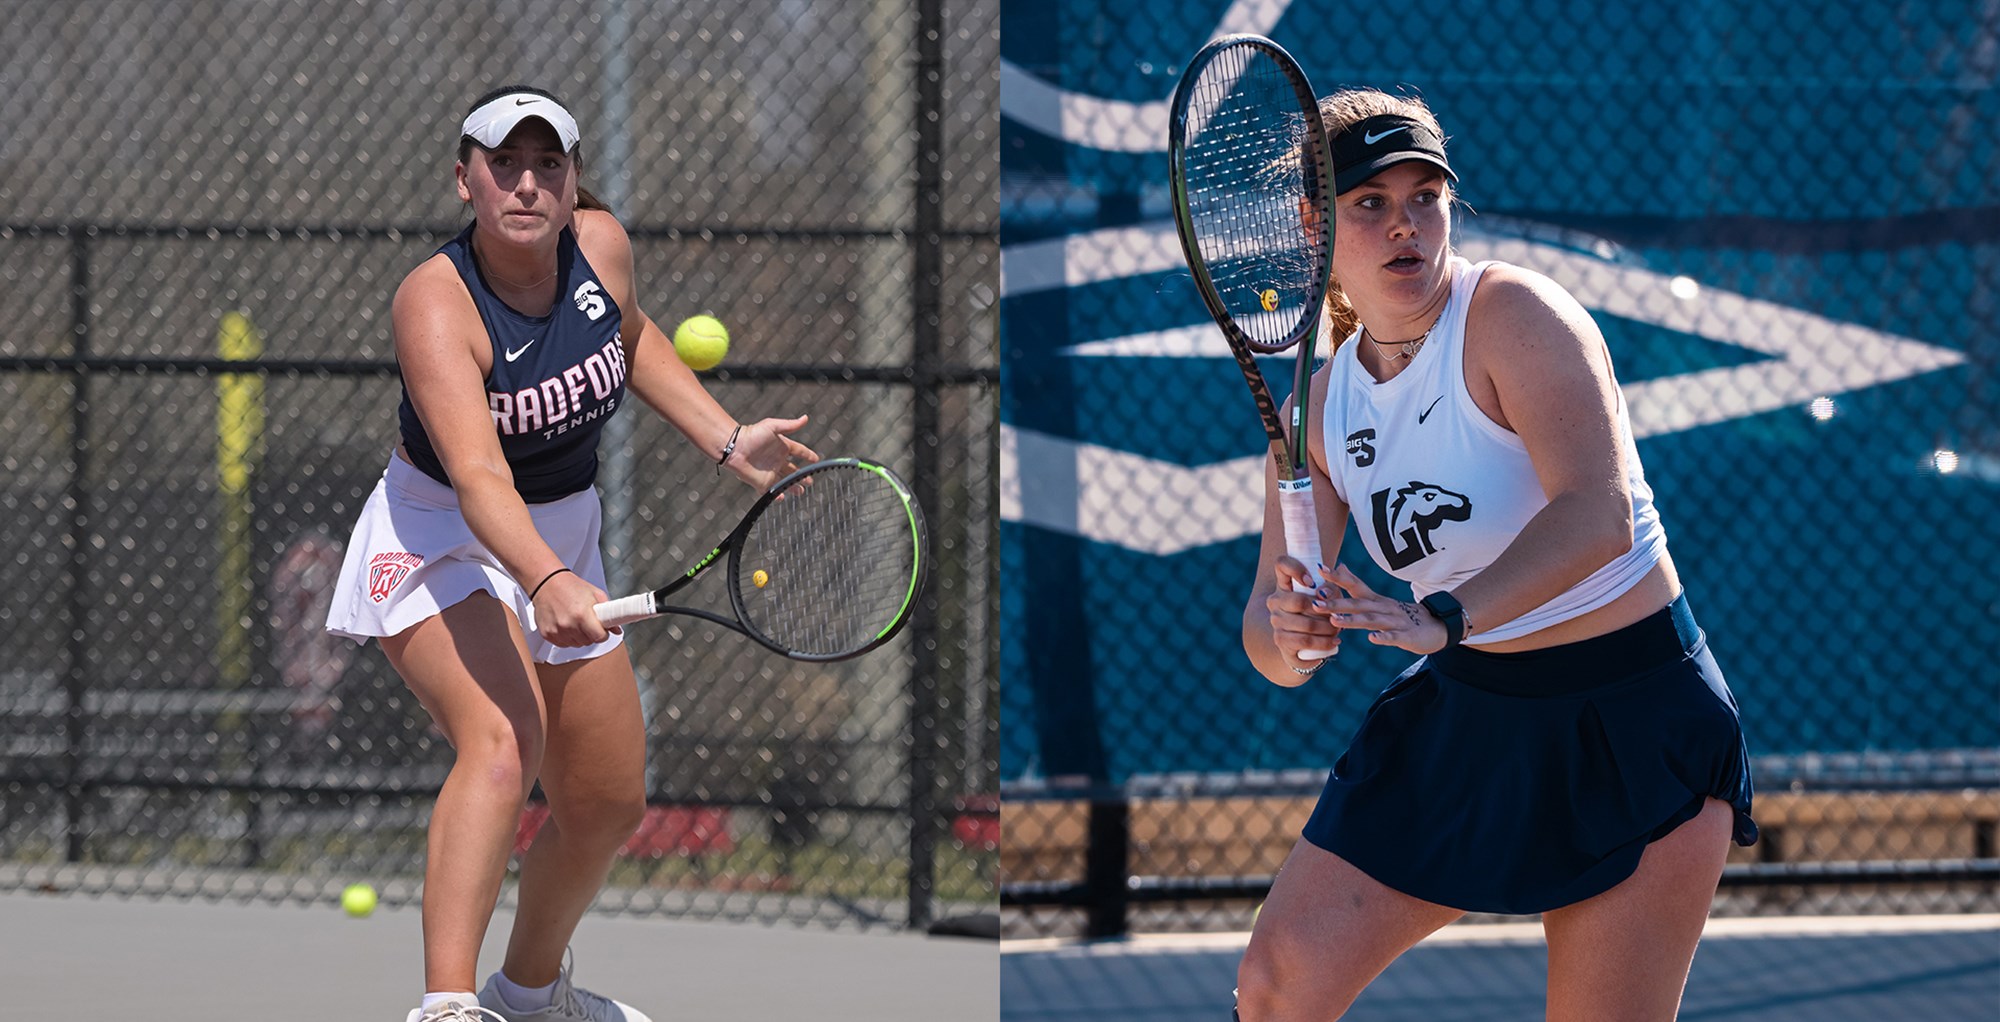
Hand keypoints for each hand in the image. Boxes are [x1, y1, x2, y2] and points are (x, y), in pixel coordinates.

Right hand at [531, 569, 618, 647]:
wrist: (546, 582)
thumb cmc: (570, 586)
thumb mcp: (595, 594)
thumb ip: (608, 612)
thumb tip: (617, 629)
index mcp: (582, 614)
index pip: (599, 637)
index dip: (603, 634)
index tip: (602, 630)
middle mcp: (568, 624)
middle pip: (588, 642)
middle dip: (591, 634)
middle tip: (588, 621)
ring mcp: (556, 631)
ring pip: (576, 644)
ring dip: (579, 636)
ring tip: (576, 621)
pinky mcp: (547, 634)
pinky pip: (563, 644)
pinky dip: (567, 637)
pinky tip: (566, 624)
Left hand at [723, 414, 819, 489]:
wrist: (735, 447)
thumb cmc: (752, 435)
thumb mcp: (773, 426)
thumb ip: (790, 425)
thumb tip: (805, 418)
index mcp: (782, 447)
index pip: (799, 451)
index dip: (808, 455)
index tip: (816, 459)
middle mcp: (777, 460)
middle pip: (793, 470)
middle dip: (802, 476)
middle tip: (809, 481)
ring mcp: (770, 472)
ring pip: (785, 482)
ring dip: (793, 487)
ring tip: (801, 491)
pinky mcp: (762, 482)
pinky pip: (771, 491)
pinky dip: (778, 495)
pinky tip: (783, 497)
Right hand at [1264, 554, 1339, 680]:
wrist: (1303, 641)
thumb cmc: (1319, 612)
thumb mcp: (1328, 597)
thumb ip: (1330, 589)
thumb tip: (1323, 592)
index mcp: (1284, 584)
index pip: (1282, 564)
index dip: (1296, 568)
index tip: (1311, 581)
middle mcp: (1275, 601)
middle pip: (1299, 600)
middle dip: (1323, 610)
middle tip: (1337, 616)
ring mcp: (1276, 621)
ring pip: (1306, 624)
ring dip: (1327, 628)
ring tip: (1338, 630)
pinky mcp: (1280, 640)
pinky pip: (1305, 641)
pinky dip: (1324, 642)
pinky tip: (1335, 641)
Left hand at [1323, 563, 1447, 653]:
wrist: (1438, 625)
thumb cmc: (1401, 614)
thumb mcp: (1378, 599)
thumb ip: (1358, 586)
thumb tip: (1340, 566)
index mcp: (1376, 600)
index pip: (1355, 586)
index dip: (1338, 578)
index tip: (1319, 569)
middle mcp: (1384, 608)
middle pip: (1358, 604)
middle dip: (1337, 603)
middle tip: (1315, 603)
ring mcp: (1396, 622)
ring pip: (1372, 620)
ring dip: (1353, 620)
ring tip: (1335, 620)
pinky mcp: (1408, 636)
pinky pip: (1395, 637)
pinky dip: (1384, 637)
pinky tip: (1372, 639)